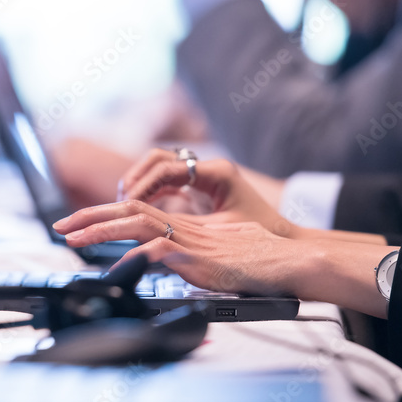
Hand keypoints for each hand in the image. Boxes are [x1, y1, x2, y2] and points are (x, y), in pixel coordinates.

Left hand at [55, 206, 301, 295]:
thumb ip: (188, 255)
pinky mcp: (197, 257)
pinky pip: (157, 250)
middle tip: (60, 227)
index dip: (104, 214)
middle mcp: (181, 227)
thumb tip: (166, 259)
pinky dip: (133, 257)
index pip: (135, 210)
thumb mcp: (216, 253)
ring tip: (73, 238)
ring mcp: (187, 240)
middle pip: (127, 209)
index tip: (77, 224)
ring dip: (100, 228)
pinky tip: (115, 266)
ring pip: (135, 222)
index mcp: (183, 225)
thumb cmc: (259, 259)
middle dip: (88, 216)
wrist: (286, 261)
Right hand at [119, 153, 295, 235]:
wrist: (284, 241)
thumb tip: (150, 237)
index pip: (167, 168)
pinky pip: (163, 183)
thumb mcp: (220, 235)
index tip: (126, 204)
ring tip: (122, 206)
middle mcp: (207, 169)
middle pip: (157, 160)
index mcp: (217, 173)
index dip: (142, 186)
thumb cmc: (259, 238)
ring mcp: (201, 177)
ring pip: (157, 168)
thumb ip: (185, 230)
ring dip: (137, 184)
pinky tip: (137, 211)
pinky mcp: (196, 189)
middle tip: (117, 203)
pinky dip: (147, 193)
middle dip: (133, 180)